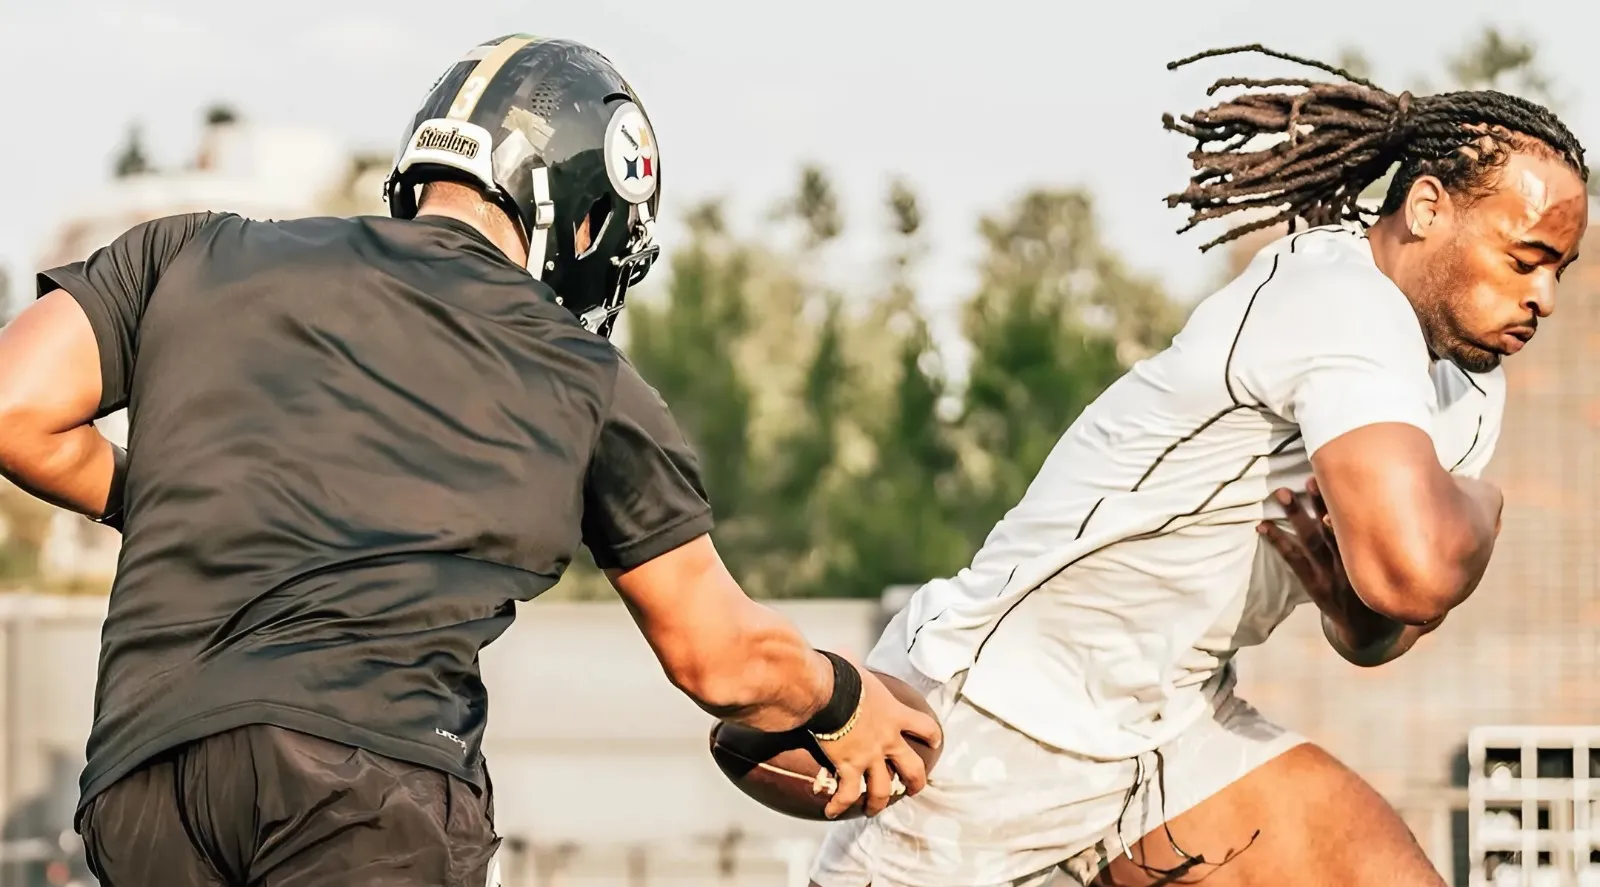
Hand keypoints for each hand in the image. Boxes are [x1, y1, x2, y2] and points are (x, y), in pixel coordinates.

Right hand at [813, 661, 942, 818]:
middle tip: (913, 789)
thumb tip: (844, 654)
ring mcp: (869, 756)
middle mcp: (888, 740)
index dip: (932, 735)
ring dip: (878, 802)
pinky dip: (839, 804)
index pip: (925, 727)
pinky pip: (847, 793)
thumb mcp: (855, 667)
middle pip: (913, 768)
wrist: (829, 692)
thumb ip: (855, 664)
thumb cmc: (841, 675)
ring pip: (881, 789)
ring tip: (872, 810)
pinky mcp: (848, 767)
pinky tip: (832, 811)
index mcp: (895, 714)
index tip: (934, 742)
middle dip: (915, 782)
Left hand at [1259, 479, 1443, 648]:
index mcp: (1374, 565)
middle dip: (1319, 507)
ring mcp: (1328, 577)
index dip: (1350, 519)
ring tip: (1281, 493)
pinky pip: (1292, 561)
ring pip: (1308, 543)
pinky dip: (1277, 542)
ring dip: (1295, 516)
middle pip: (1331, 534)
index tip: (1344, 496)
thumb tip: (1475, 511)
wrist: (1371, 634)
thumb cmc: (1397, 593)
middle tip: (1307, 480)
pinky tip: (1262, 525)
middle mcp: (1349, 570)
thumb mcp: (1416, 573)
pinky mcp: (1312, 583)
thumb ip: (1430, 543)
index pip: (1361, 538)